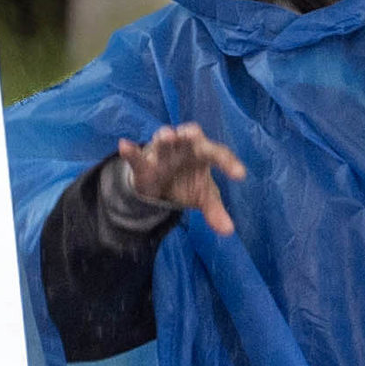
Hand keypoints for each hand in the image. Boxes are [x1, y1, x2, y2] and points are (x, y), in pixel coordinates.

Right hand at [117, 123, 247, 236]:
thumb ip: (215, 211)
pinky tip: (125, 145)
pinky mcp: (143, 164)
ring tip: (167, 136)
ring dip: (165, 137)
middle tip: (194, 134)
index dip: (229, 163)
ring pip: (163, 141)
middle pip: (191, 138)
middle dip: (192, 135)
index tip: (240, 175)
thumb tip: (228, 231)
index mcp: (203, 154)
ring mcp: (162, 153)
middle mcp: (183, 148)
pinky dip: (131, 151)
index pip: (218, 154)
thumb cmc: (188, 182)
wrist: (160, 187)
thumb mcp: (203, 197)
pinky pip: (136, 156)